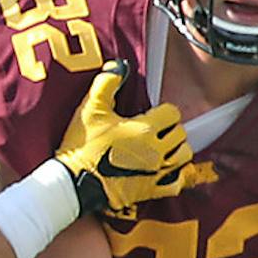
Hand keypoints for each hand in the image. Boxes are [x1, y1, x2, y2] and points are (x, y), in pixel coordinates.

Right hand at [54, 61, 215, 214]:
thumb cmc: (82, 147)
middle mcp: (156, 150)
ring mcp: (155, 172)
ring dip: (177, 150)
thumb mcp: (90, 109)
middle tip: (157, 130)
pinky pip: (176, 184)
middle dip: (171, 130)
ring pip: (184, 157)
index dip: (164, 111)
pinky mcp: (149, 190)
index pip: (172, 112)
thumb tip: (118, 66)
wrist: (73, 184)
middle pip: (180, 134)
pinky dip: (177, 177)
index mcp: (145, 129)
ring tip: (165, 148)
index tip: (153, 114)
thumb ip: (107, 83)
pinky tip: (168, 171)